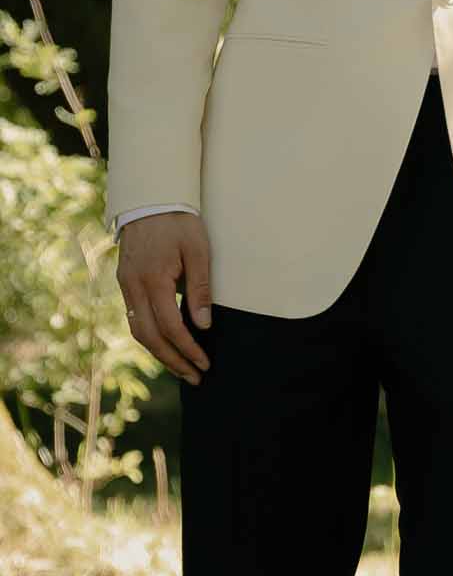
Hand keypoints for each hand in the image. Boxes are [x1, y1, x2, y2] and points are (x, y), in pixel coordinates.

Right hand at [116, 213, 212, 385]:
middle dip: (172, 360)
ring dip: (159, 353)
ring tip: (182, 368)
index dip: (188, 349)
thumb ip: (201, 288)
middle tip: (195, 377)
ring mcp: (125, 285)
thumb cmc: (179, 222)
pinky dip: (150, 336)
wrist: (150, 199)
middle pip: (149, 337)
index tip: (204, 362)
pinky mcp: (125, 282)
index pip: (170, 327)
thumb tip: (203, 325)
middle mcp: (134, 287)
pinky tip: (166, 344)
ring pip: (137, 330)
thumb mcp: (198, 251)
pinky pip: (134, 318)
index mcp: (153, 280)